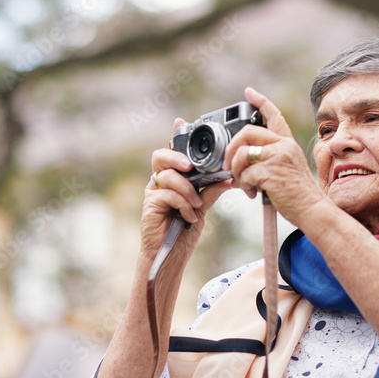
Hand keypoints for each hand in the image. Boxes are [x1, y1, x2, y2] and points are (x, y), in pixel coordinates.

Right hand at [140, 118, 231, 255]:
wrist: (172, 255)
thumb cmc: (184, 230)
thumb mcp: (203, 207)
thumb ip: (211, 190)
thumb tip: (228, 177)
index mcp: (173, 177)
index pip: (172, 151)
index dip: (175, 136)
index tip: (181, 122)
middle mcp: (160, 181)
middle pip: (161, 156)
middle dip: (176, 157)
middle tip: (189, 166)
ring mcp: (153, 192)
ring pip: (166, 175)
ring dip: (186, 189)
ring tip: (196, 205)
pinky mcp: (150, 205)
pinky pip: (166, 194)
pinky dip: (182, 204)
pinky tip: (190, 216)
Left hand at [223, 87, 329, 226]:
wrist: (312, 209)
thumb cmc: (297, 194)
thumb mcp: (287, 168)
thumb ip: (270, 158)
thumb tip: (242, 158)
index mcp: (287, 143)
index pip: (274, 116)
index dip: (260, 101)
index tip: (249, 92)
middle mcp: (284, 145)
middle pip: (247, 132)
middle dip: (231, 148)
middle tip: (227, 165)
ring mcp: (278, 157)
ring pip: (242, 154)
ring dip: (236, 171)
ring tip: (244, 184)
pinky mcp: (271, 172)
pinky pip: (245, 174)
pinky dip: (244, 186)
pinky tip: (254, 193)